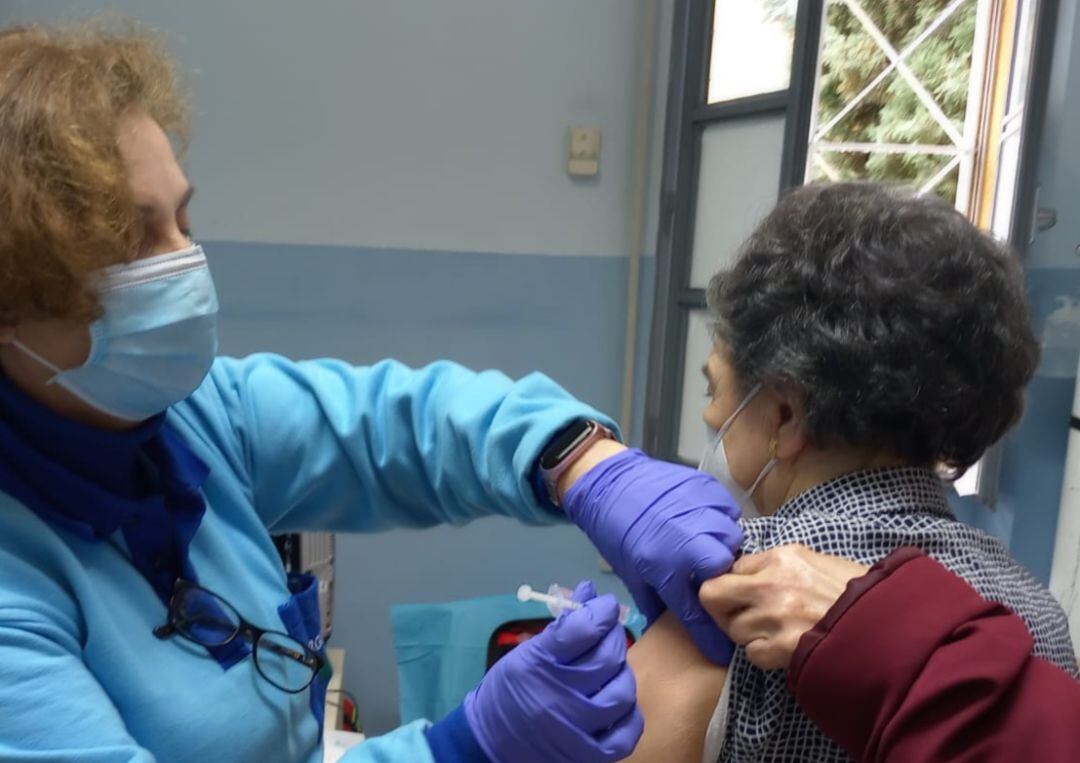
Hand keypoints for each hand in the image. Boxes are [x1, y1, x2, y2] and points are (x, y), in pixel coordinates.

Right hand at [464, 581, 643, 762]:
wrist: (488, 744)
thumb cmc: (509, 692)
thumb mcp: (527, 653)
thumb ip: (562, 626)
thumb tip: (590, 592)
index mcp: (537, 664)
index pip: (582, 629)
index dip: (601, 610)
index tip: (605, 605)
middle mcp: (557, 696)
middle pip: (606, 658)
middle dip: (613, 636)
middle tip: (609, 633)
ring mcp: (574, 730)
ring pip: (621, 692)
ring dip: (622, 674)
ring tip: (612, 669)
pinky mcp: (587, 756)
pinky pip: (626, 733)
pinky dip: (630, 714)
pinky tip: (618, 704)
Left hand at [563, 448, 742, 664]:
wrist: (611, 483)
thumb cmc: (617, 533)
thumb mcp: (632, 575)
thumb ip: (657, 603)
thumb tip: (675, 626)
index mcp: (665, 567)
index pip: (697, 611)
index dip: (711, 636)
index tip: (722, 651)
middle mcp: (688, 541)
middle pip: (725, 568)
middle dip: (720, 575)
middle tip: (708, 574)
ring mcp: (701, 510)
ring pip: (732, 537)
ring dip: (722, 545)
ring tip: (707, 545)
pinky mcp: (707, 488)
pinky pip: (729, 510)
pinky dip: (722, 519)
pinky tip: (707, 522)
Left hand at [699, 544, 868, 669]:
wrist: (887, 624)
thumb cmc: (853, 592)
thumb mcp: (814, 562)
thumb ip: (776, 566)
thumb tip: (745, 573)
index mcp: (780, 558)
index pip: (730, 568)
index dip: (732, 584)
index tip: (739, 594)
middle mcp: (771, 584)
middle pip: (712, 596)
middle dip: (721, 608)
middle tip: (739, 615)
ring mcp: (774, 617)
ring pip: (734, 629)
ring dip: (749, 634)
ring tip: (778, 632)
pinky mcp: (780, 647)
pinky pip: (752, 654)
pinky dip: (764, 654)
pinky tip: (786, 647)